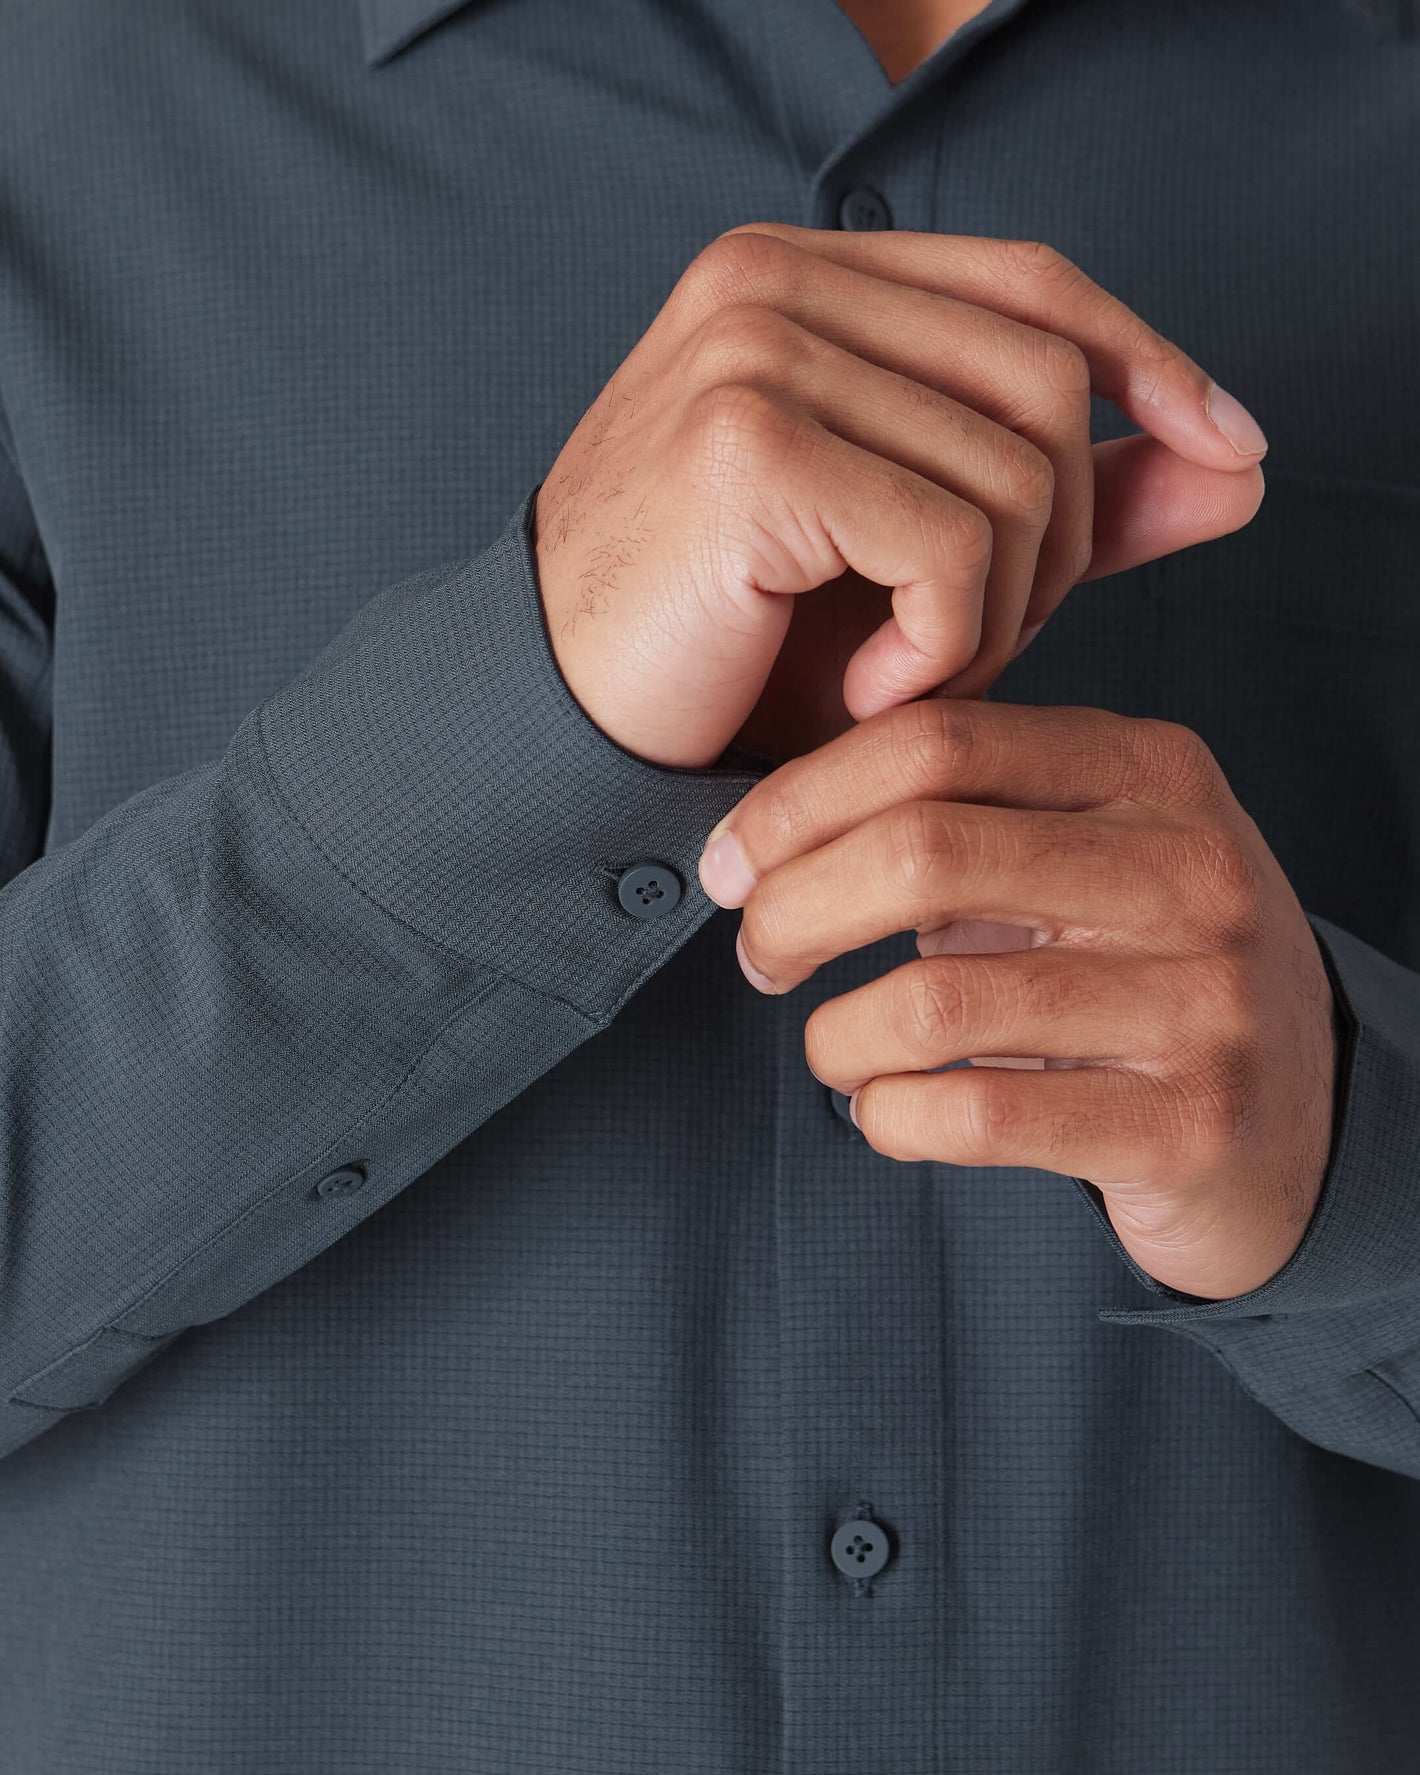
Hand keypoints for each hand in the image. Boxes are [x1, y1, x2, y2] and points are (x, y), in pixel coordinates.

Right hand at [534, 224, 1266, 769]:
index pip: (1032, 283)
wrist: (559, 722)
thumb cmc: (725, 643)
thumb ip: (1068, 500)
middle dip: (1061, 540)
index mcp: (803, 277)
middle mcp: (771, 282)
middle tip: (976, 644)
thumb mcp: (914, 559)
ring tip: (914, 675)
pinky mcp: (750, 444)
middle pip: (1044, 380)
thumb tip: (1241, 465)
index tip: (1231, 452)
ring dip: (1001, 610)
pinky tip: (872, 690)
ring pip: (1014, 468)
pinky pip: (954, 541)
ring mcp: (754, 350)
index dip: (1150, 362)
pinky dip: (945, 642)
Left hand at [696, 698, 1340, 1301]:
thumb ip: (966, 811)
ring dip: (836, 1035)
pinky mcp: (1188, 1125)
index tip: (731, 860)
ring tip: (833, 1046)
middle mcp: (1191, 869)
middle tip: (757, 953)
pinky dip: (889, 1117)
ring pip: (936, 1002)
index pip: (937, 743)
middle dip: (793, 910)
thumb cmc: (1147, 966)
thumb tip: (765, 831)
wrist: (1304, 1115)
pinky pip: (977, 1117)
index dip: (800, 800)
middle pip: (923, 856)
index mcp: (1151, 770)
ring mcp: (1202, 1001)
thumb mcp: (1089, 850)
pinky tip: (886, 1109)